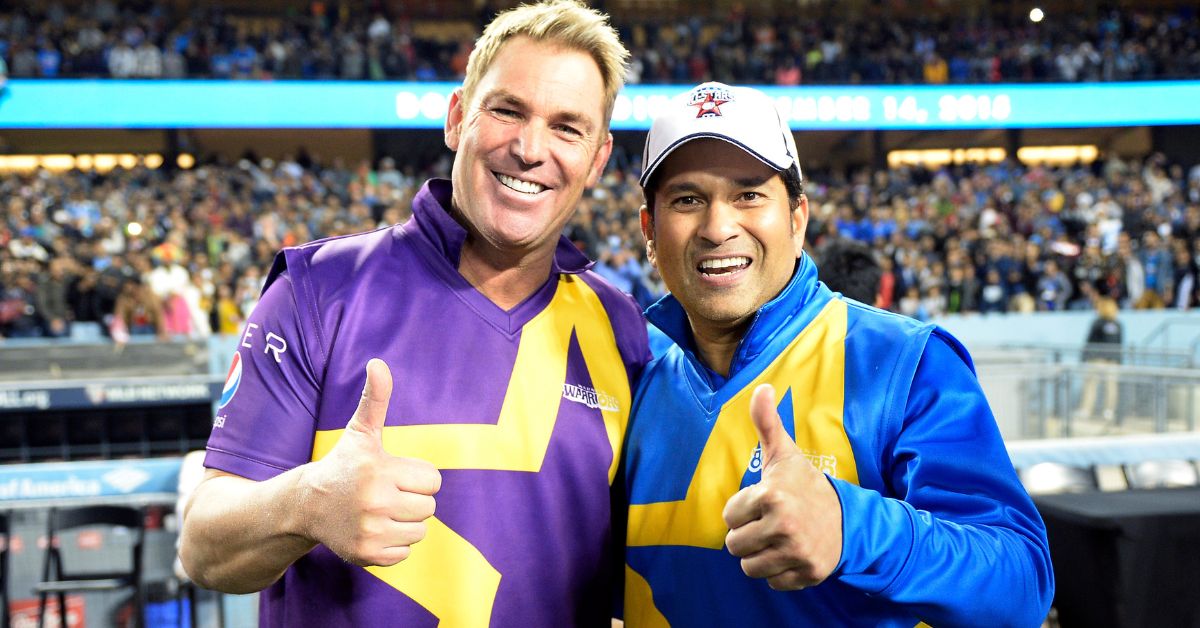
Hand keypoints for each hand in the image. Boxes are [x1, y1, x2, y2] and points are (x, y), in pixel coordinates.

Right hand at [299, 358, 441, 566]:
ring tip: (379, 511)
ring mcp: (371, 531)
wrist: (307, 505)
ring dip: (405, 522)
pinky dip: (393, 544)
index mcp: (380, 470)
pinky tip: (372, 529)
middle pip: (429, 507)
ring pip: (420, 530)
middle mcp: (375, 502)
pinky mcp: (367, 555)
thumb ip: (376, 398)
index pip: (433, 480)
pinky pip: (405, 552)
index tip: (391, 474)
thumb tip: (378, 362)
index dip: (416, 476)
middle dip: (412, 499)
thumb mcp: (361, 431)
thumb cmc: (344, 464)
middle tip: (384, 493)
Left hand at [722, 384, 841, 589]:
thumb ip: (767, 423)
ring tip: (778, 539)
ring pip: (749, 567)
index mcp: (771, 496)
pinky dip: (779, 572)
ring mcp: (796, 553)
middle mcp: (783, 526)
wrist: (850, 519)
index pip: (729, 516)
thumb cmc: (807, 486)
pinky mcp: (807, 574)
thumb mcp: (785, 455)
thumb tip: (761, 388)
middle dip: (748, 535)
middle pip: (734, 545)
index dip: (743, 510)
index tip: (764, 503)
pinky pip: (772, 582)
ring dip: (760, 556)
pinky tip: (791, 554)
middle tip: (769, 523)